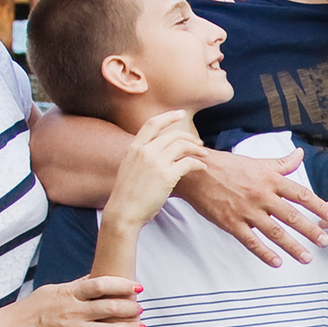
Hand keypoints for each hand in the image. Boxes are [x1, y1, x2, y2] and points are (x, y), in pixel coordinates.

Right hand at [8, 275, 143, 326]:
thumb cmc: (32, 308)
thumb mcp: (53, 290)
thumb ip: (77, 286)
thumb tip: (98, 277)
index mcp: (69, 294)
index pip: (101, 285)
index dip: (123, 285)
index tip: (137, 287)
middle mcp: (73, 313)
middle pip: (110, 308)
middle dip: (131, 308)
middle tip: (140, 308)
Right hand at [104, 108, 205, 232]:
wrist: (123, 212)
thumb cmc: (127, 195)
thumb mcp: (129, 168)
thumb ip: (141, 157)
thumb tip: (156, 153)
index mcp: (134, 148)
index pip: (152, 124)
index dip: (168, 116)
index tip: (181, 114)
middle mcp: (144, 151)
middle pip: (172, 134)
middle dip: (189, 137)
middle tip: (199, 143)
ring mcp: (155, 162)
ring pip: (182, 146)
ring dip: (196, 149)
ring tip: (204, 154)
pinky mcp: (166, 176)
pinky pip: (188, 163)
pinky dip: (198, 163)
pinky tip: (202, 167)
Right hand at [174, 146, 327, 265]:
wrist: (194, 173)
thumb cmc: (227, 166)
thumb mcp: (257, 162)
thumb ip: (281, 163)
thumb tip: (300, 154)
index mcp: (270, 179)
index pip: (301, 194)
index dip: (319, 206)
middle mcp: (261, 195)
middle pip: (291, 215)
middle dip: (310, 230)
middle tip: (324, 242)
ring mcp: (246, 211)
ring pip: (274, 232)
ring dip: (292, 246)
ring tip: (307, 258)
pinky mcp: (231, 223)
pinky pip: (251, 241)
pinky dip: (264, 253)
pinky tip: (277, 263)